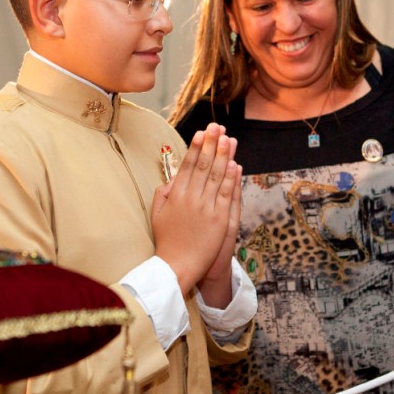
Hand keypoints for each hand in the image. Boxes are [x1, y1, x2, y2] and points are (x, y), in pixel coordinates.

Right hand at [152, 123, 239, 294]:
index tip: (201, 132)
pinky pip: (227, 194)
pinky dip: (232, 178)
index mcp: (176, 194)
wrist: (176, 266)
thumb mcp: (158, 213)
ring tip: (228, 139)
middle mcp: (191, 198)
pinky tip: (235, 164)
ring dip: (224, 155)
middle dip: (211, 144)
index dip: (196, 147)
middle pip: (204, 165)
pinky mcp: (219, 219)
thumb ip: (163, 192)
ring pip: (217, 176)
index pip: (188, 165)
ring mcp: (206, 208)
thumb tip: (173, 177)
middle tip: (217, 127)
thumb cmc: (166, 241)